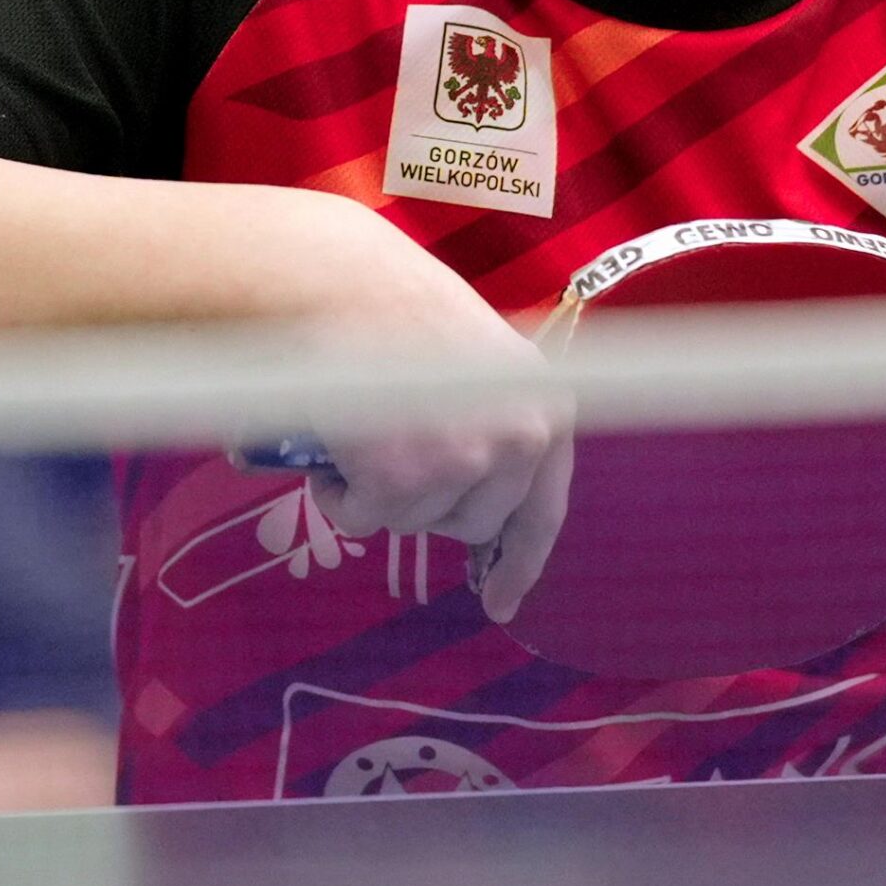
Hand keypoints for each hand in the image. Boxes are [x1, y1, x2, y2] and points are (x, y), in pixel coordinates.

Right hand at [289, 203, 574, 622]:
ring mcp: (466, 462)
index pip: (543, 509)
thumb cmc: (404, 311)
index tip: (502, 603)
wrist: (347, 282)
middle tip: (391, 453)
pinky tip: (335, 442)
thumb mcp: (485, 368)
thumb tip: (482, 502)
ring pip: (414, 521)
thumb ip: (498, 426)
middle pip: (471, 522)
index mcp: (549, 409)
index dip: (520, 562)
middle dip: (428, 503)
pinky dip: (340, 493)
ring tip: (362, 429)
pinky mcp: (405, 479)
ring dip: (380, 493)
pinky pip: (363, 517)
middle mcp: (522, 438)